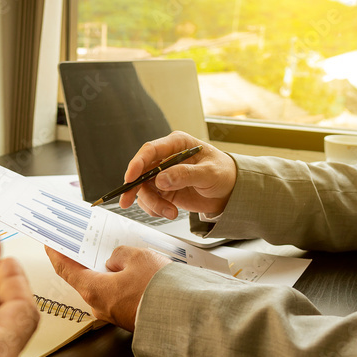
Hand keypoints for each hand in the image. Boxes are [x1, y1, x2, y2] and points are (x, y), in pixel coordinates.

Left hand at [45, 245, 169, 331]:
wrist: (184, 317)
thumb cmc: (160, 290)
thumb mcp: (137, 257)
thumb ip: (119, 254)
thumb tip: (116, 260)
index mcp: (93, 290)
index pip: (65, 269)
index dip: (56, 254)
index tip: (50, 244)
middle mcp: (99, 306)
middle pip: (85, 278)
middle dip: (87, 260)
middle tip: (88, 244)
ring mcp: (113, 314)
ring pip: (105, 286)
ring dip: (108, 272)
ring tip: (122, 256)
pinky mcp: (128, 317)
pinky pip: (119, 295)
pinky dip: (121, 282)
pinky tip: (135, 272)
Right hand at [119, 131, 236, 218]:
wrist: (230, 191)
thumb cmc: (223, 174)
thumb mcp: (209, 173)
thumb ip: (185, 174)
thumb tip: (161, 179)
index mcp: (177, 144)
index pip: (151, 150)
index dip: (137, 163)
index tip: (130, 177)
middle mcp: (166, 158)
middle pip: (141, 171)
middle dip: (134, 188)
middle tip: (126, 202)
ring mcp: (163, 175)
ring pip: (144, 189)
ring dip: (152, 204)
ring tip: (169, 212)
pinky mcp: (164, 190)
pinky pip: (150, 200)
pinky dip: (155, 209)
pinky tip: (168, 212)